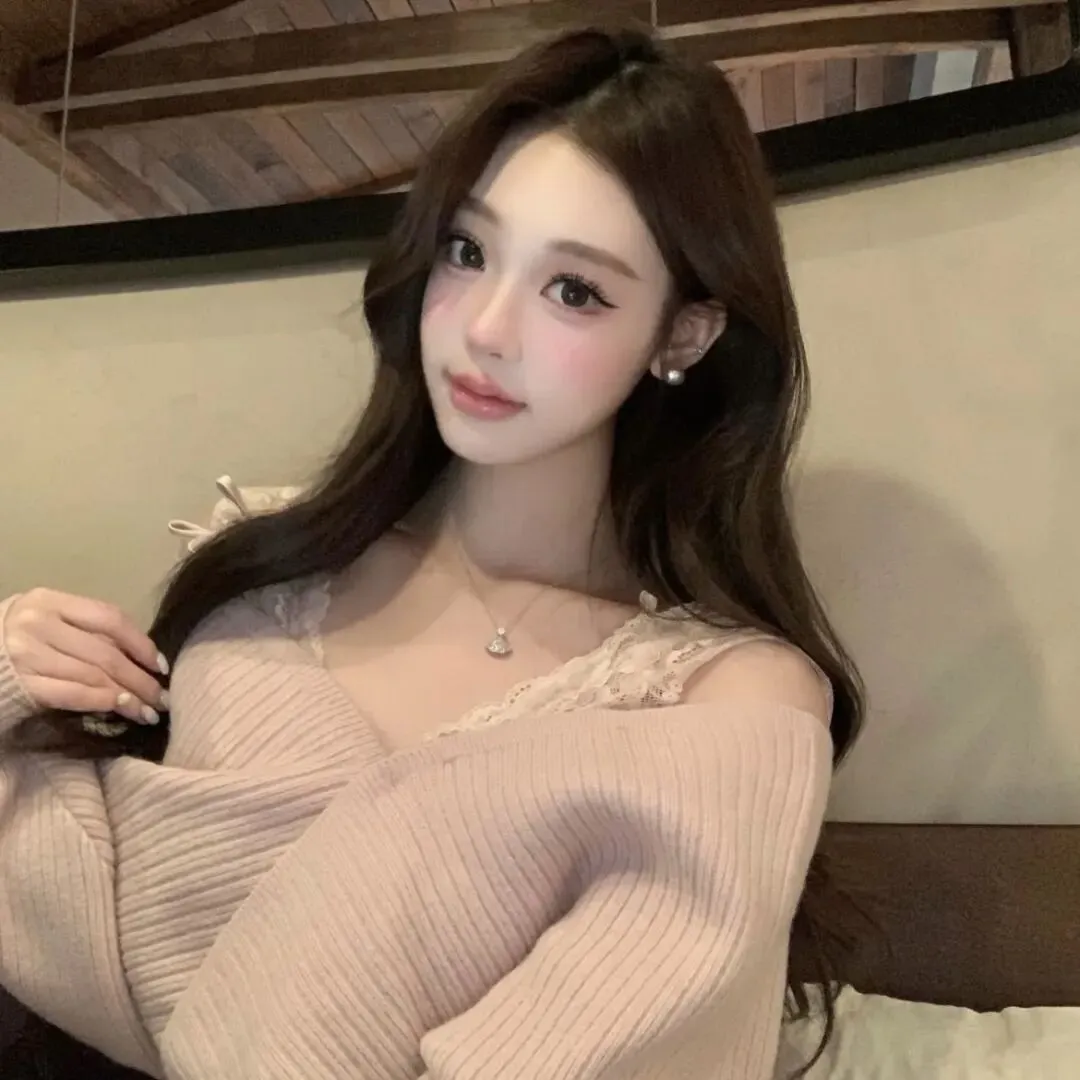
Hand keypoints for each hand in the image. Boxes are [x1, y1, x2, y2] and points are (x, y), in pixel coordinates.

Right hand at [3, 589, 168, 724]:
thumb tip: (138, 656)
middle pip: (106, 653)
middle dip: (141, 678)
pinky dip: (102, 701)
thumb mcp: (43, 623)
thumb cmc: (9, 643)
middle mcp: (37, 624)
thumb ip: (81, 631)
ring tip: (148, 711)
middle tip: (163, 698)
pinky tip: (121, 708)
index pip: (109, 618)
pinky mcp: (21, 684)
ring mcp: (26, 655)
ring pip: (94, 675)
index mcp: (48, 601)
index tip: (161, 665)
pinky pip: (73, 693)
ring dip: (129, 696)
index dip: (141, 643)